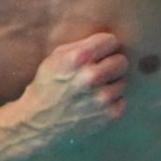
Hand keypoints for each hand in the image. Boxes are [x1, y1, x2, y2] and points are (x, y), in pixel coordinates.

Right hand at [17, 31, 128, 146]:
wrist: (39, 120)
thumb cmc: (47, 85)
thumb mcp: (56, 57)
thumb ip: (81, 46)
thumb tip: (107, 42)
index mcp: (78, 58)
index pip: (111, 41)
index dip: (104, 46)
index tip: (99, 53)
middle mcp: (92, 76)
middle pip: (122, 61)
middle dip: (111, 64)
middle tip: (99, 71)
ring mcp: (102, 98)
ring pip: (122, 81)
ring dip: (110, 84)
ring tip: (94, 89)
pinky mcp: (108, 114)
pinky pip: (121, 100)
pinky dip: (111, 101)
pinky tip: (95, 102)